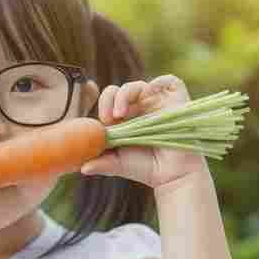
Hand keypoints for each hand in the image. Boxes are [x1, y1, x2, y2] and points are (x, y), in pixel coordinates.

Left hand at [80, 75, 207, 188]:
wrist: (171, 177)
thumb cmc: (144, 168)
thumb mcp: (116, 163)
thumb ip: (99, 162)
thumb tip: (81, 167)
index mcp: (126, 116)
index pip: (110, 99)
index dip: (103, 104)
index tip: (102, 122)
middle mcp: (141, 107)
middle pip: (121, 90)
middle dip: (110, 100)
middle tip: (109, 118)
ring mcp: (158, 103)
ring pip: (139, 85)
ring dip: (125, 95)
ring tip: (120, 114)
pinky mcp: (177, 101)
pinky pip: (170, 81)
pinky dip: (159, 82)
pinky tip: (149, 93)